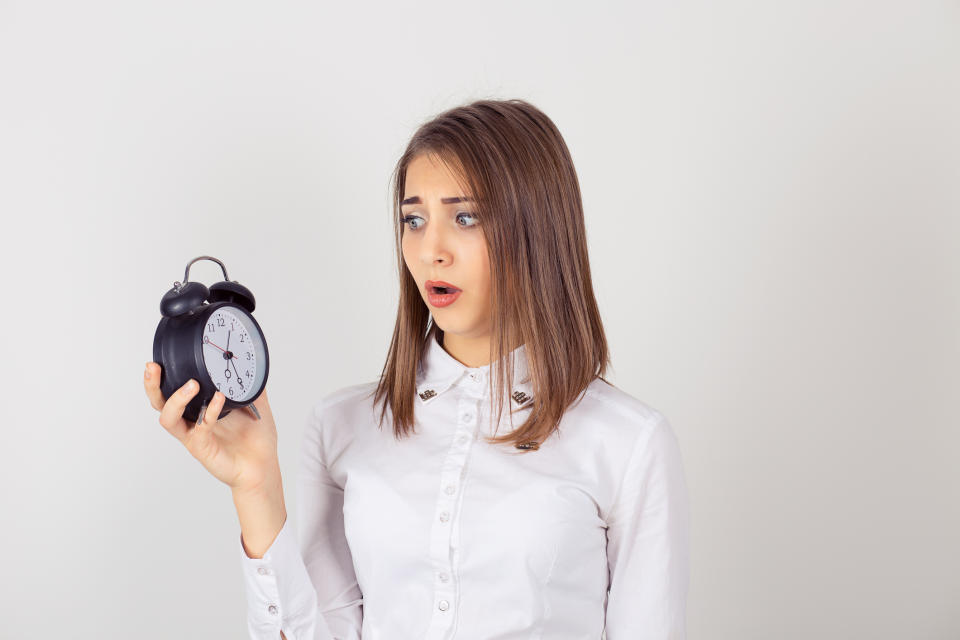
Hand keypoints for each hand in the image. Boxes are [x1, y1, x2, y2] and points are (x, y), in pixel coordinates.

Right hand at [144, 362, 280, 492]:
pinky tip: (220, 398)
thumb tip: (254, 365)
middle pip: (160, 404)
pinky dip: (209, 411)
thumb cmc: (256, 440)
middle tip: (154, 368)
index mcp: (198, 409)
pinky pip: (199, 428)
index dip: (162, 378)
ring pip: (168, 418)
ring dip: (176, 399)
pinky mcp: (202, 448)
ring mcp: (194, 435)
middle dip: (152, 386)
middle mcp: (191, 422)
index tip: (159, 360)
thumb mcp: (256, 405)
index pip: (172, 392)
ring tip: (192, 385)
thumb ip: (251, 386)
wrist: (263, 466)